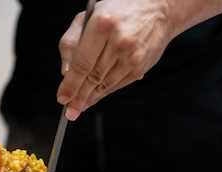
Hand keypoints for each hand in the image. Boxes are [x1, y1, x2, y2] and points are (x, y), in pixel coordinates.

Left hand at [56, 0, 175, 120]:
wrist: (158, 10)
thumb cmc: (119, 11)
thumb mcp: (88, 16)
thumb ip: (71, 41)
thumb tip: (65, 72)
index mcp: (103, 24)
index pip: (82, 62)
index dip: (71, 84)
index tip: (63, 97)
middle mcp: (119, 41)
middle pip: (93, 77)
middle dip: (79, 97)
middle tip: (70, 112)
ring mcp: (133, 56)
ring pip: (106, 84)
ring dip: (91, 98)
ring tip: (80, 107)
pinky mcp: (141, 67)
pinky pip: (118, 84)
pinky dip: (105, 92)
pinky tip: (95, 97)